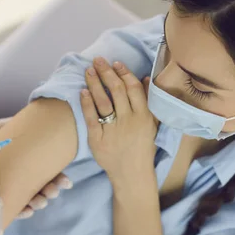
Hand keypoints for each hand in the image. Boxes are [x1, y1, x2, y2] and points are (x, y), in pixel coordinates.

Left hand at [0, 118, 72, 218]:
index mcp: (23, 164)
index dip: (58, 178)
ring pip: (30, 201)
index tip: (65, 180)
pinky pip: (11, 211)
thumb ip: (17, 127)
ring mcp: (6, 192)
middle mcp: (18, 179)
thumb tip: (40, 123)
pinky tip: (27, 210)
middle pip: (42, 189)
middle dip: (51, 191)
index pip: (46, 174)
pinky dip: (21, 212)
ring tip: (41, 200)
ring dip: (39, 202)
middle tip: (53, 190)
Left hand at [80, 57, 157, 182]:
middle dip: (106, 73)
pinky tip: (83, 91)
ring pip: (103, 102)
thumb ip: (149, 101)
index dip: (123, 73)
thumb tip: (145, 78)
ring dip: (95, 83)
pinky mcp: (98, 140)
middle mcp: (129, 121)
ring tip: (88, 71)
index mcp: (144, 116)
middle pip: (117, 91)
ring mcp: (112, 131)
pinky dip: (87, 103)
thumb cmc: (142, 147)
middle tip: (97, 60)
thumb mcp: (152, 124)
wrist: (132, 174)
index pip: (133, 88)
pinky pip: (91, 118)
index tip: (115, 63)